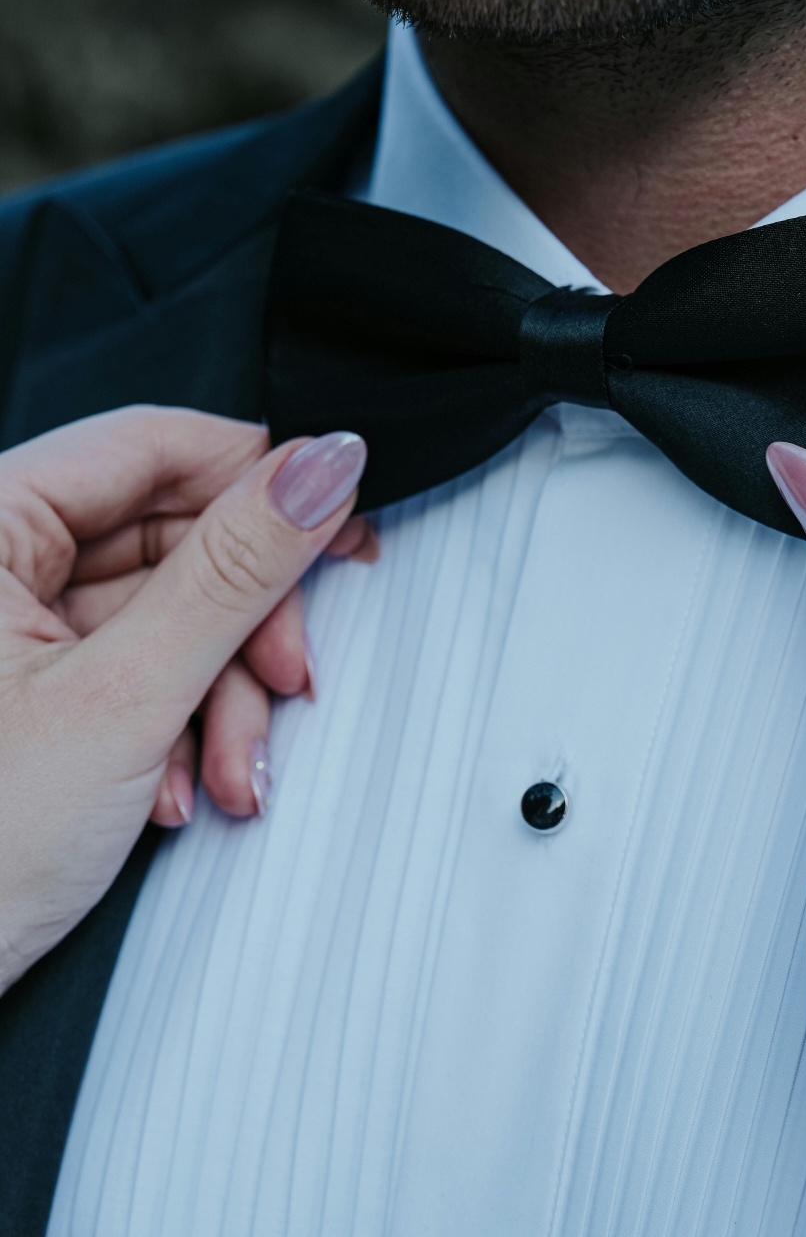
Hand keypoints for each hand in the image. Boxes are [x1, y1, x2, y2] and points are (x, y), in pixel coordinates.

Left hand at [0, 406, 367, 996]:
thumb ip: (231, 574)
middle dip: (243, 629)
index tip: (341, 521)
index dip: (258, 480)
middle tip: (292, 679)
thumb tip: (318, 470)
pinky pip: (132, 670)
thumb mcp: (122, 700)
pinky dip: (175, 728)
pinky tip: (174, 791)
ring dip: (219, 699)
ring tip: (228, 775)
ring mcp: (5, 628)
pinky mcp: (26, 686)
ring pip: (162, 615)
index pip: (148, 445)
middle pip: (167, 537)